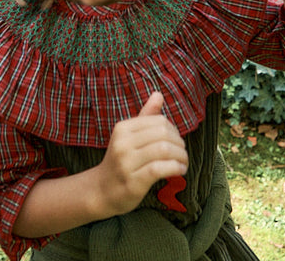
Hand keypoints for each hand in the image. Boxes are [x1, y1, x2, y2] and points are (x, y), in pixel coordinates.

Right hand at [93, 92, 187, 216]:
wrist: (102, 191)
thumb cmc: (121, 162)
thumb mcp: (129, 137)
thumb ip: (145, 117)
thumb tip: (158, 94)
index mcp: (123, 128)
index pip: (159, 121)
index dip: (174, 131)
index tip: (176, 142)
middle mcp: (122, 143)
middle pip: (163, 134)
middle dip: (179, 144)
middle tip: (182, 153)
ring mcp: (126, 162)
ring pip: (164, 150)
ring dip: (180, 156)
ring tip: (183, 162)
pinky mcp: (133, 181)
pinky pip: (160, 168)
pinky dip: (176, 168)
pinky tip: (180, 171)